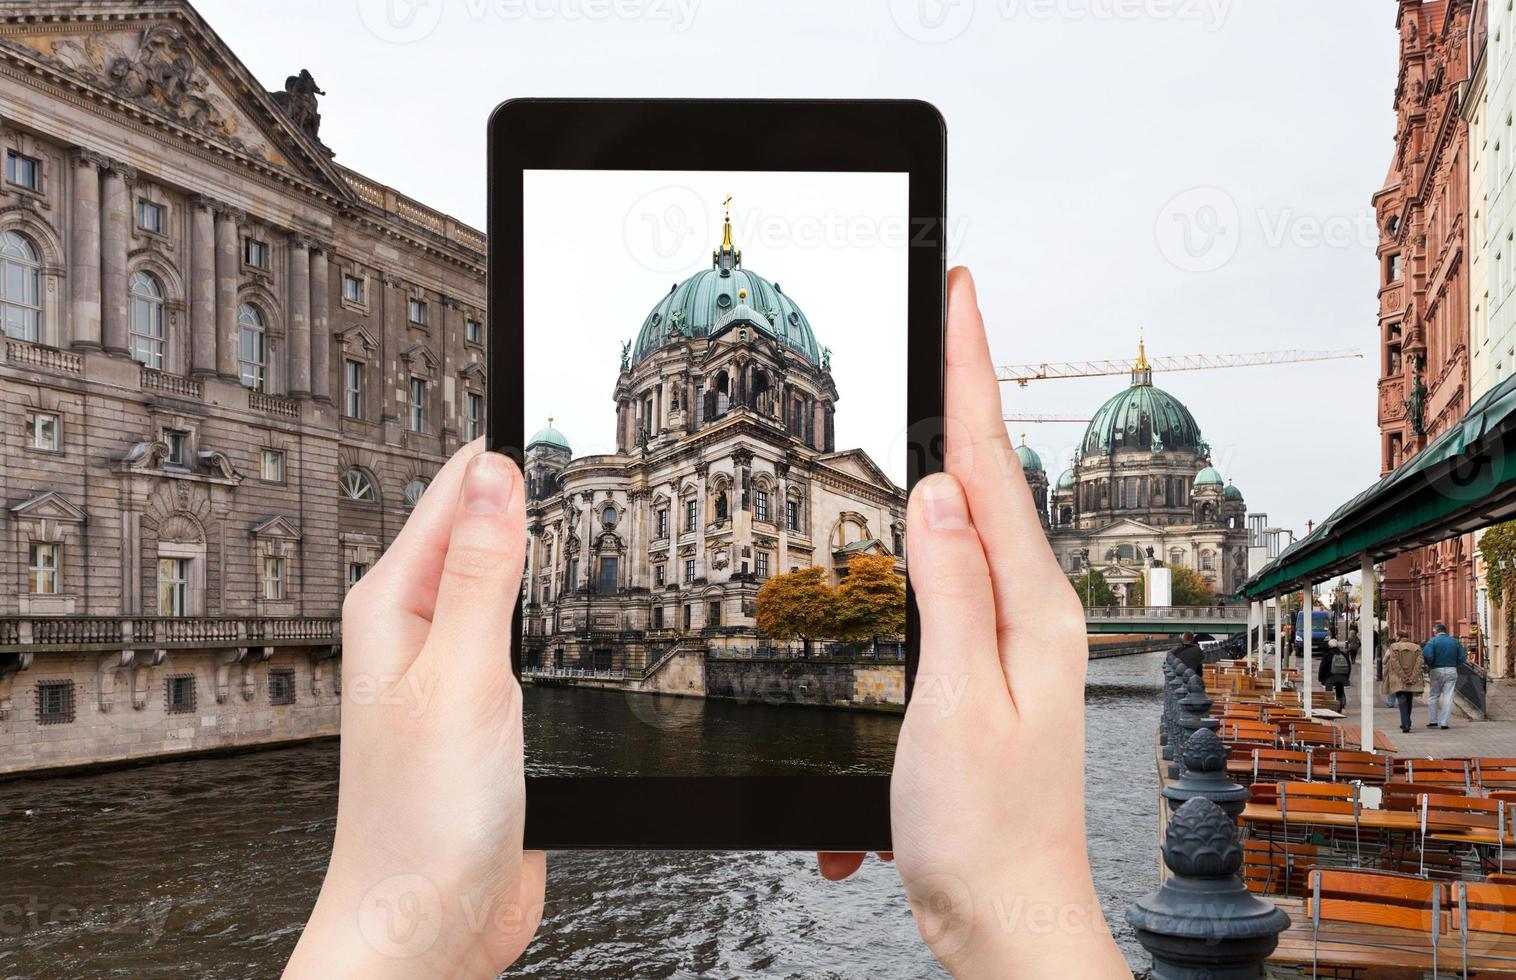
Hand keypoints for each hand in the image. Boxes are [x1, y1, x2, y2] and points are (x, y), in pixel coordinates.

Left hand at [285, 443, 544, 978]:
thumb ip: (480, 573)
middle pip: (481, 532)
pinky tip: (576, 611)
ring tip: (589, 515)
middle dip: (530, 497)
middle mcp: (419, 631)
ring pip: (508, 585)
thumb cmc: (420, 819)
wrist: (428, 922)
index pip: (451, 492)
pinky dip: (552, 617)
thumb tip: (496, 473)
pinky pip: (524, 640)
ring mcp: (455, 672)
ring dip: (543, 556)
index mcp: (393, 606)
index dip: (505, 453)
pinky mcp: (489, 711)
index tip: (557, 414)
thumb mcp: (462, 677)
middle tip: (589, 454)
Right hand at [819, 269, 1127, 977]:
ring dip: (944, 456)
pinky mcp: (983, 667)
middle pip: (987, 476)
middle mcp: (1029, 611)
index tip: (961, 292)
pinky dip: (920, 545)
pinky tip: (909, 524)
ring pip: (967, 525)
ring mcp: (1008, 638)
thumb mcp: (953, 701)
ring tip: (930, 391)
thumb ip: (949, 589)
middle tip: (944, 315)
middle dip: (964, 387)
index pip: (991, 463)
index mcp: (1029, 607)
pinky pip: (949, 582)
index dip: (972, 369)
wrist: (1006, 916)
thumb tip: (939, 489)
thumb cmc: (983, 829)